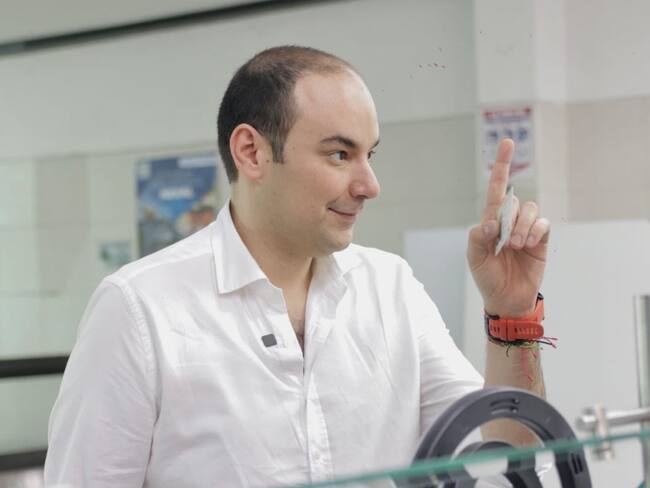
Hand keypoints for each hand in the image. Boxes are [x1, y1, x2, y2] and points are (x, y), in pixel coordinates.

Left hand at [467, 139, 549, 316]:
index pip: (496, 189)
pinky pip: (543, 224)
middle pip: (514, 201)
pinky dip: (534, 231)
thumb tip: (491, 222)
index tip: (507, 143)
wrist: (506, 299)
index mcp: (490, 221)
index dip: (502, 166)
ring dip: (522, 227)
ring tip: (516, 246)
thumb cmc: (487, 277)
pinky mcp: (541, 239)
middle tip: (505, 243)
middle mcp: (509, 221)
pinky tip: (528, 246)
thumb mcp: (474, 257)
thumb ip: (477, 237)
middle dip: (508, 219)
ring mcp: (526, 229)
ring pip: (530, 210)